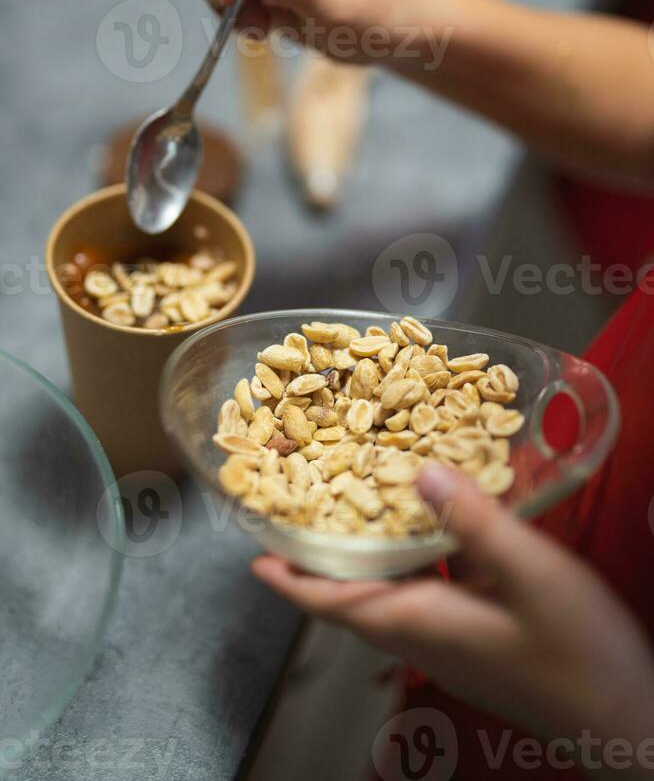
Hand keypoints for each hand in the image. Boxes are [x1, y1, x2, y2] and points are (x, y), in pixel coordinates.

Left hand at [253, 465, 653, 767]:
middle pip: (354, 600)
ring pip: (389, 599)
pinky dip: (414, 565)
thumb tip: (420, 470)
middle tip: (301, 521)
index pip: (335, 603)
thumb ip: (477, 523)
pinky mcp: (480, 644)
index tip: (258, 558)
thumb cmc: (581, 657)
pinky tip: (437, 538)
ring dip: (365, 563)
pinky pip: (426, 598)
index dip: (294, 581)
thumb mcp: (536, 578)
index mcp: (423, 622)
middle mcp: (427, 637)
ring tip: (354, 518)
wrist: (632, 723)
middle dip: (321, 565)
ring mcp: (455, 645)